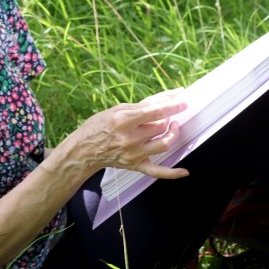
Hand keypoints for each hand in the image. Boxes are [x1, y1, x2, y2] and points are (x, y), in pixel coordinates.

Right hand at [64, 90, 189, 179]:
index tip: (183, 101)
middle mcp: (129, 138)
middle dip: (167, 118)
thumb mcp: (119, 109)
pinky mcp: (136, 165)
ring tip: (172, 127)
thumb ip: (145, 104)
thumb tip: (171, 95)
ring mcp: (134, 154)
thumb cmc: (101, 125)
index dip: (173, 106)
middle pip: (161, 127)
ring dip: (172, 134)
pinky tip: (184, 171)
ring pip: (164, 144)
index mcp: (123, 121)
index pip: (156, 112)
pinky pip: (158, 172)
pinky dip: (172, 173)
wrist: (84, 150)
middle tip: (165, 114)